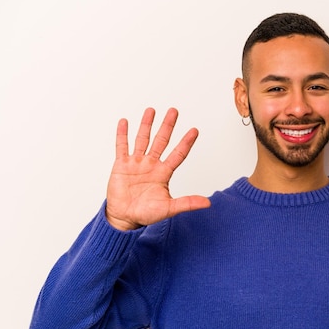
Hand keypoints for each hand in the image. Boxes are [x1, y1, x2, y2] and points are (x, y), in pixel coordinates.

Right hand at [105, 107, 210, 230]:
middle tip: (174, 111)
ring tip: (151, 110)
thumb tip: (208, 203)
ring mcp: (136, 163)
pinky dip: (122, 134)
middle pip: (161, 141)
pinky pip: (122, 147)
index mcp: (164, 173)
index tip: (195, 130)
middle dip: (167, 126)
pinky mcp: (121, 165)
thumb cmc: (146, 214)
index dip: (186, 143)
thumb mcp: (169, 208)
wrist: (125, 218)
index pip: (178, 154)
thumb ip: (187, 203)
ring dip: (146, 125)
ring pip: (143, 139)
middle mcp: (151, 164)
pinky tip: (125, 122)